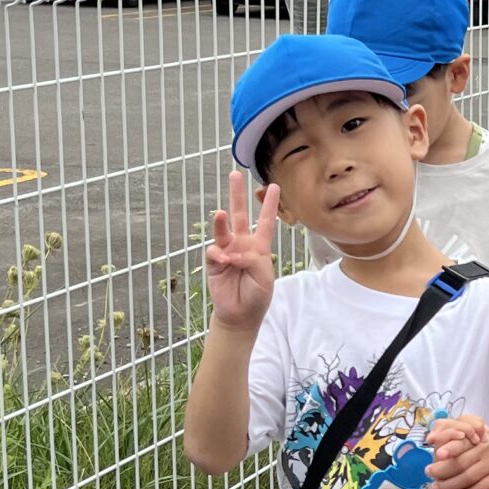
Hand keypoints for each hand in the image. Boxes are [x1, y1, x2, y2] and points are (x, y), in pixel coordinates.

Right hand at [204, 171, 278, 332]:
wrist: (240, 315)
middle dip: (236, 194)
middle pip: (239, 215)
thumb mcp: (264, 277)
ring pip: (222, 229)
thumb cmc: (256, 296)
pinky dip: (219, 255)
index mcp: (259, 247)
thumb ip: (253, 260)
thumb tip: (235, 251)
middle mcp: (242, 244)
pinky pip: (214, 252)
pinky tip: (225, 261)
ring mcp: (227, 251)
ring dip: (220, 221)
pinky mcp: (214, 262)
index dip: (270, 205)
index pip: (265, 222)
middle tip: (234, 174)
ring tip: (221, 213)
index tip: (274, 186)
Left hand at [427, 415, 488, 488]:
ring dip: (449, 485)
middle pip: (461, 463)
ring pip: (468, 478)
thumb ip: (464, 430)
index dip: (449, 449)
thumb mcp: (484, 431)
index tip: (436, 454)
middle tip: (428, 473)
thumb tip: (438, 429)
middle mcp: (486, 451)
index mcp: (481, 438)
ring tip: (436, 487)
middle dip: (442, 470)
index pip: (462, 443)